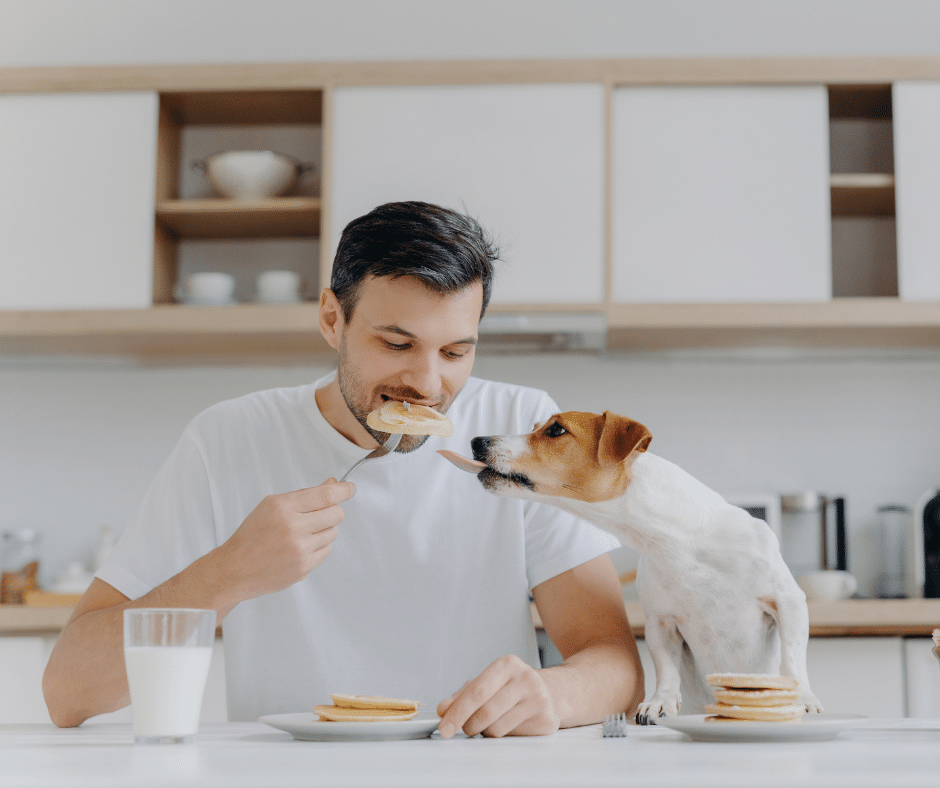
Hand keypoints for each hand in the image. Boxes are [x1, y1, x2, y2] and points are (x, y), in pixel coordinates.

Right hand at [217, 478, 354, 601]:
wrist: (235, 569)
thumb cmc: (254, 534)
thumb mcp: (272, 505)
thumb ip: (305, 495)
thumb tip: (333, 483)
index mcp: (283, 507)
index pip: (326, 495)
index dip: (344, 490)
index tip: (350, 488)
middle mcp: (293, 528)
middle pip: (336, 514)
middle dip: (332, 512)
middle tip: (318, 515)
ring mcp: (299, 550)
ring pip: (333, 533)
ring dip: (324, 531)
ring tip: (302, 534)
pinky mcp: (303, 568)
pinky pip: (326, 551)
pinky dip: (317, 548)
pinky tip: (299, 549)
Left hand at [436, 655, 559, 738]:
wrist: (549, 693)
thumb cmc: (510, 688)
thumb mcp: (486, 684)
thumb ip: (462, 696)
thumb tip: (443, 710)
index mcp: (507, 664)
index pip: (476, 692)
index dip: (457, 712)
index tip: (444, 728)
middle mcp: (526, 678)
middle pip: (485, 712)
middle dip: (468, 725)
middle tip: (465, 728)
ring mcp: (539, 699)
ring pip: (497, 728)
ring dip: (485, 732)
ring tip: (490, 722)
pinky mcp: (547, 720)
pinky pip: (512, 737)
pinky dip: (502, 736)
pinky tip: (508, 725)